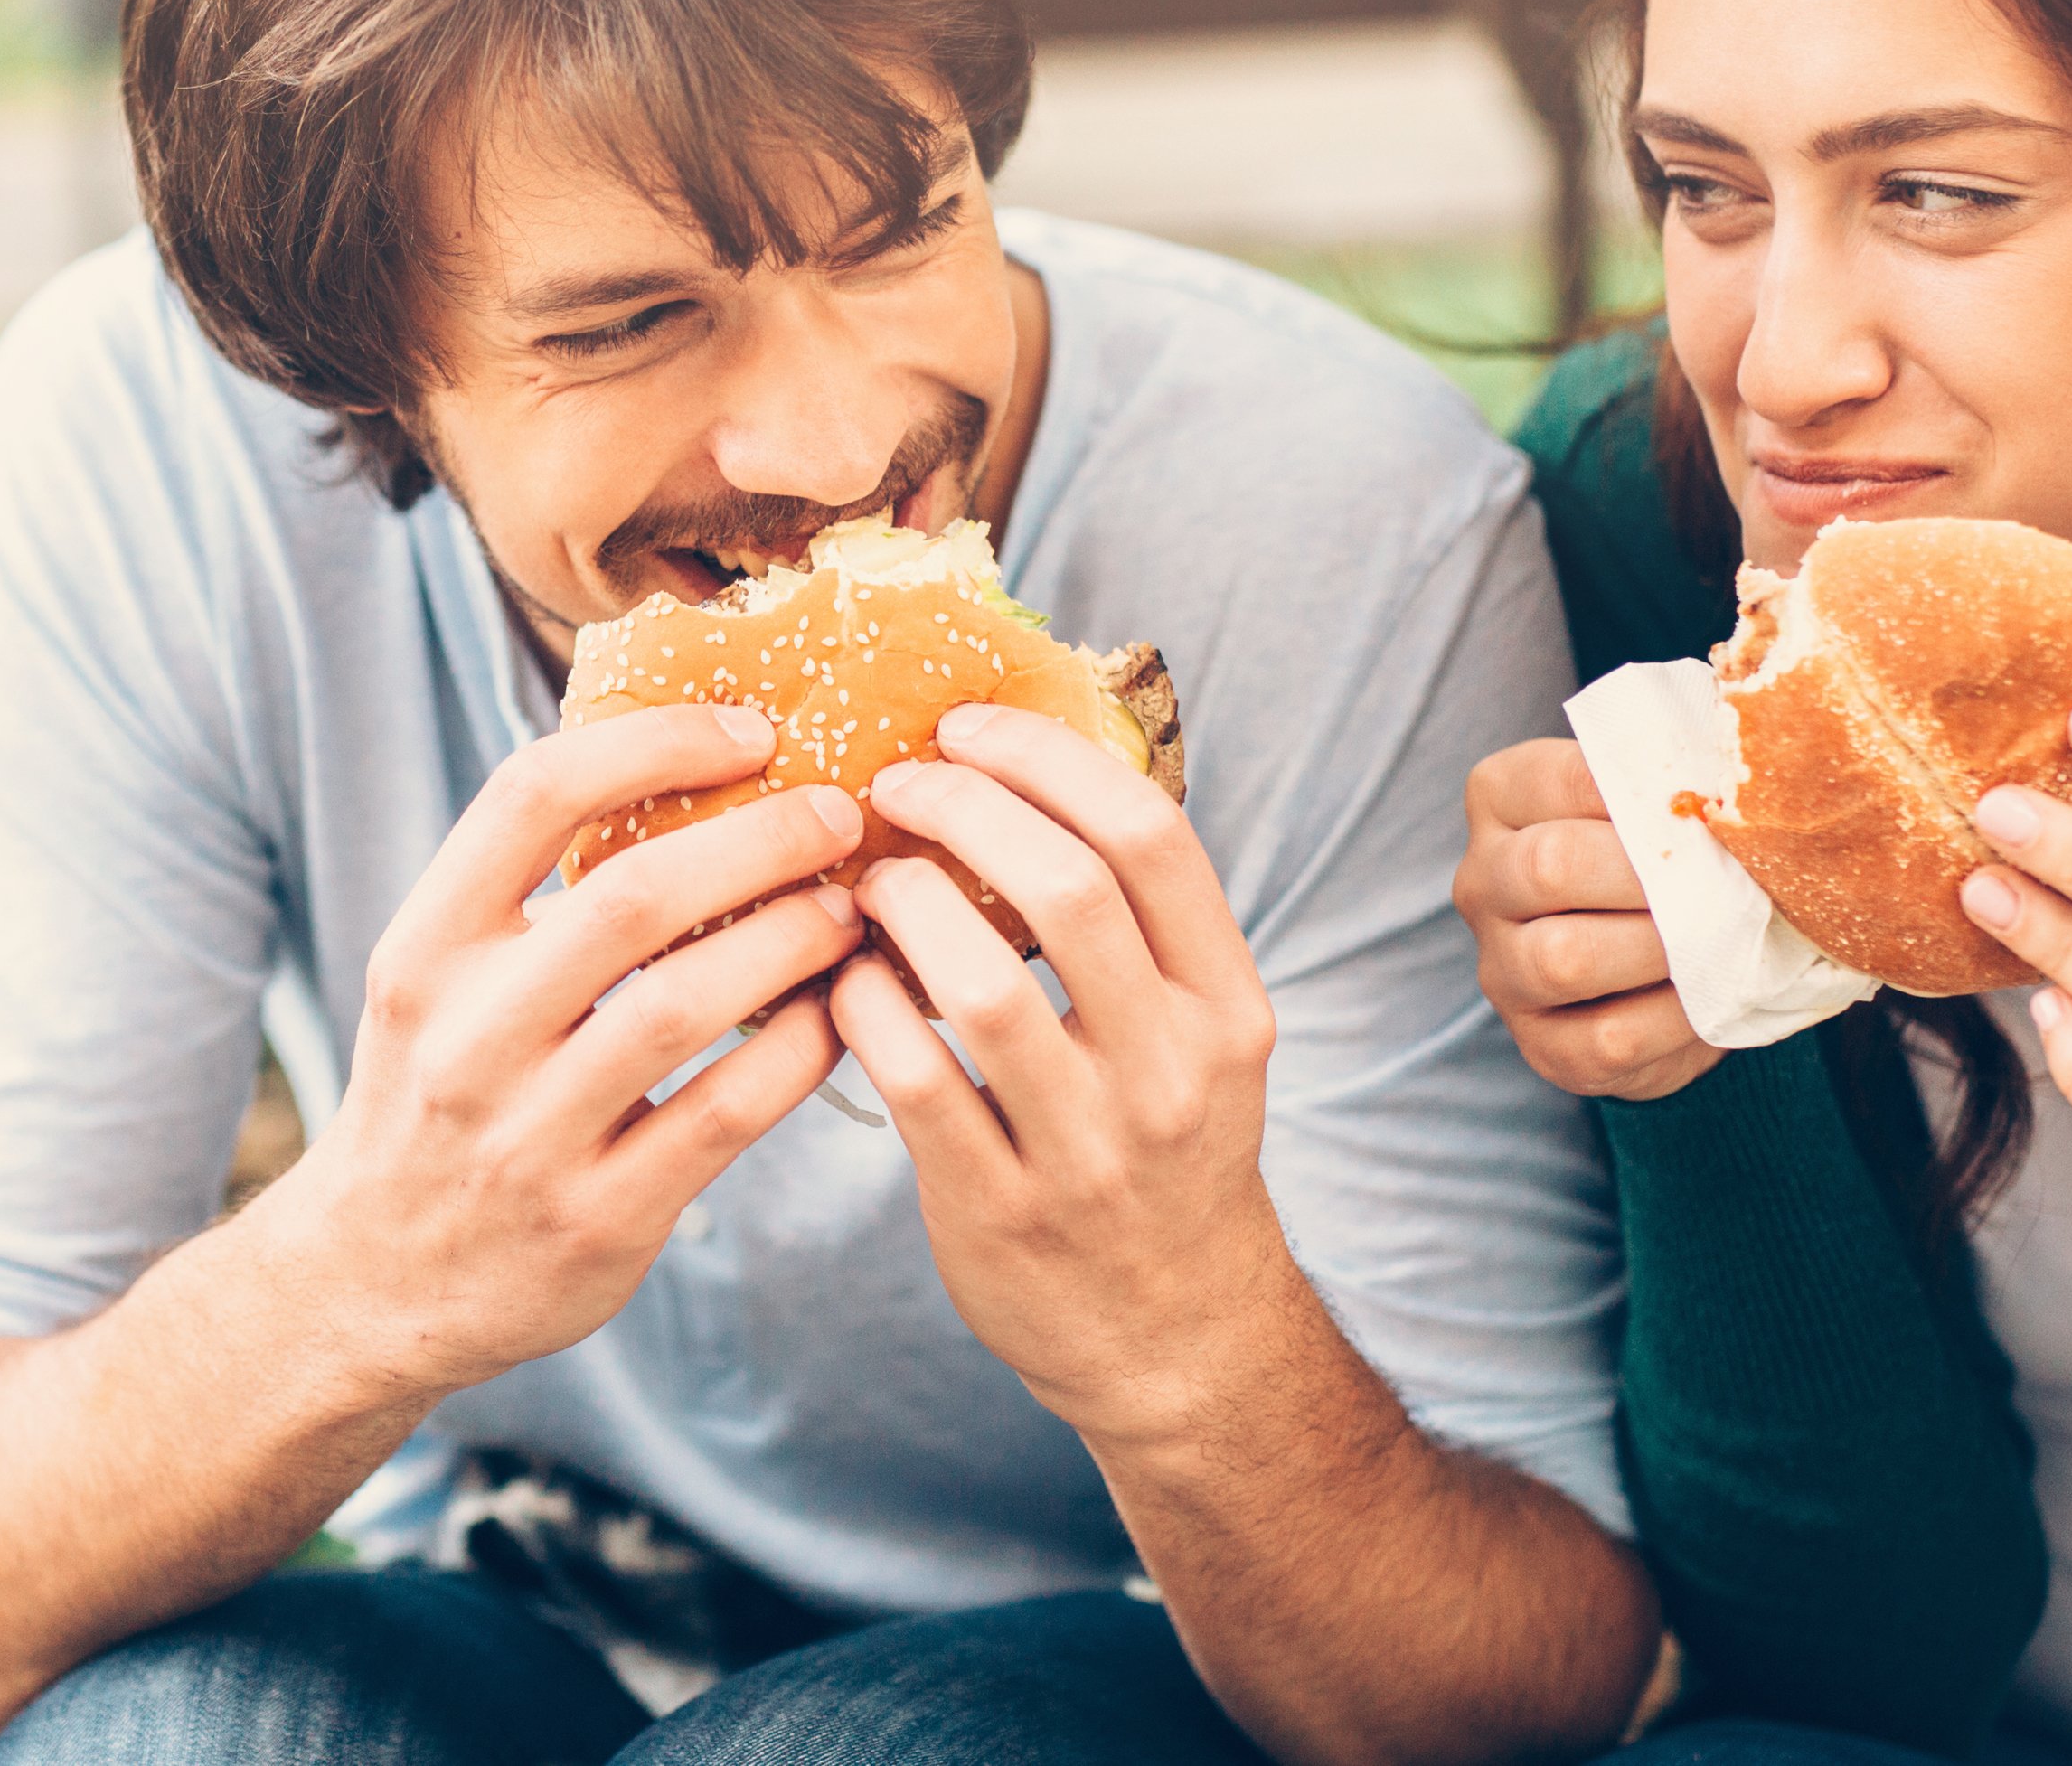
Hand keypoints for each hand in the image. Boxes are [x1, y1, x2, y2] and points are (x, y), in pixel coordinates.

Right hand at [272, 704, 865, 1395]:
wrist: (370, 1283)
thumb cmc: (440, 1095)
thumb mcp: (439, 983)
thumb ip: (530, 893)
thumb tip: (691, 765)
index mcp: (426, 950)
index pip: (532, 797)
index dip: (656, 742)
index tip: (754, 729)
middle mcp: (466, 1035)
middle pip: (632, 897)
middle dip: (760, 839)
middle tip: (838, 814)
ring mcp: (527, 1136)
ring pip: (686, 1005)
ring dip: (792, 940)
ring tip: (851, 908)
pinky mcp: (597, 1220)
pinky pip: (725, 1114)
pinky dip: (800, 1051)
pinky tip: (841, 1013)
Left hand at [827, 703, 1289, 1449]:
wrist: (1178, 1342)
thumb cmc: (1163, 1153)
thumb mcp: (1198, 1037)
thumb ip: (1137, 927)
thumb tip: (1022, 769)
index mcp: (1225, 1005)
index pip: (1150, 836)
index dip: (1046, 759)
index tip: (967, 730)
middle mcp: (1173, 1071)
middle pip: (1067, 888)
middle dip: (960, 810)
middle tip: (893, 788)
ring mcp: (1090, 1149)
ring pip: (980, 985)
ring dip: (903, 908)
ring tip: (870, 887)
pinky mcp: (1002, 1212)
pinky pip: (913, 1082)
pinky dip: (863, 1010)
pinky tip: (845, 982)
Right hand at [1453, 737, 1723, 1100]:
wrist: (1653, 971)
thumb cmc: (1659, 859)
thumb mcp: (1652, 800)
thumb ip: (1679, 773)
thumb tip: (1747, 756)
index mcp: (1501, 797)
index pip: (1566, 778)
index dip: (1648, 793)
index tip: (1712, 804)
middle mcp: (1481, 880)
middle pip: (1550, 866)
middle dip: (1652, 874)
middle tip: (1723, 878)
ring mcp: (1502, 970)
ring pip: (1564, 957)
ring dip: (1659, 948)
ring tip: (1719, 937)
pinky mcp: (1542, 1047)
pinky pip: (1607, 1038)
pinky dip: (1676, 1021)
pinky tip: (1711, 996)